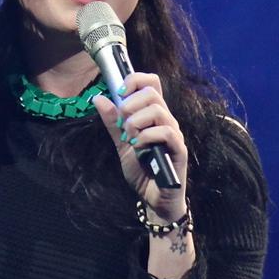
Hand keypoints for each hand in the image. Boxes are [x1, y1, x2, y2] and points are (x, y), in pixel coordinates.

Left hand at [93, 71, 187, 218]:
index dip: (135, 80)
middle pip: (152, 93)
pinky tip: (138, 148)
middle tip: (122, 125)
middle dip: (129, 105)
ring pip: (158, 110)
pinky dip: (146, 137)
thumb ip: (113, 123)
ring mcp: (174, 134)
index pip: (151, 83)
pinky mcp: (179, 150)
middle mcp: (166, 120)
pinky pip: (166, 132)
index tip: (119, 92)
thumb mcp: (121, 144)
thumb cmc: (142, 170)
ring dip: (136, 123)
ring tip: (129, 139)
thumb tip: (99, 98)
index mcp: (153, 115)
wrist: (153, 198)